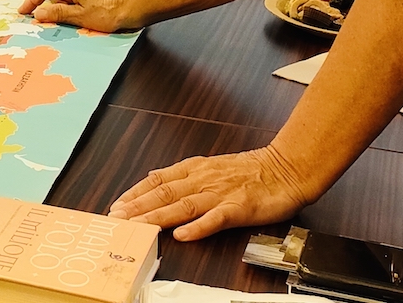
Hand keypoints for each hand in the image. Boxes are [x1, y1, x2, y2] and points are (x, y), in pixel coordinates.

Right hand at [19, 0, 140, 31]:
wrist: (131, 9)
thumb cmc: (109, 12)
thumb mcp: (78, 16)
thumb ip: (57, 13)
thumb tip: (41, 13)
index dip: (31, 1)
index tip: (25, 10)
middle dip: (44, 5)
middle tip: (37, 18)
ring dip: (57, 7)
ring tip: (55, 22)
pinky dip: (68, 7)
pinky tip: (72, 18)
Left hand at [109, 145, 313, 240]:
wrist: (286, 168)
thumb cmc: (251, 170)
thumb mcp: (211, 167)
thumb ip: (184, 176)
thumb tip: (154, 179)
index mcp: (195, 169)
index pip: (157, 180)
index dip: (135, 193)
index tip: (116, 205)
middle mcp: (203, 179)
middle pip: (164, 193)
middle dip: (137, 207)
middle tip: (115, 219)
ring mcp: (220, 193)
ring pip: (183, 205)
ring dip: (157, 216)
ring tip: (138, 227)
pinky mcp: (238, 208)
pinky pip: (215, 219)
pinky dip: (197, 227)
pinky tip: (182, 235)